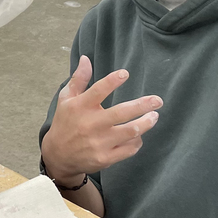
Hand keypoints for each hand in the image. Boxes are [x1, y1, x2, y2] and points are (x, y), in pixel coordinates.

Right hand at [41, 55, 162, 185]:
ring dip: (146, 123)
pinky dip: (137, 141)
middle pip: (121, 113)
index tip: (125, 73)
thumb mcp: (66, 99)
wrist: (59, 156)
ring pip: (130, 132)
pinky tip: (139, 135)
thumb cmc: (65, 122)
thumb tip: (86, 59)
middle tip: (158, 100)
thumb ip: (79, 79)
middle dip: (142, 105)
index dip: (112, 81)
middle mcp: (90, 124)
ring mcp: (99, 143)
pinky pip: (129, 149)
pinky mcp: (105, 158)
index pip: (98, 91)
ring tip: (154, 116)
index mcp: (80, 107)